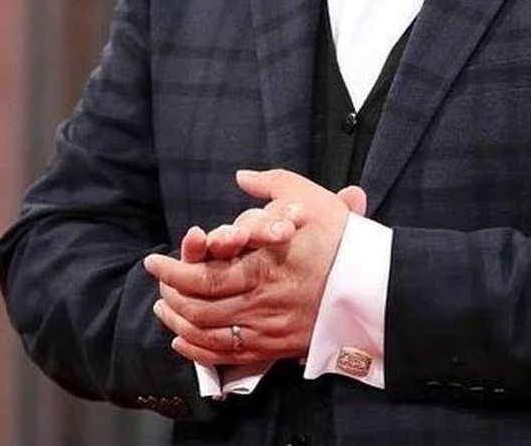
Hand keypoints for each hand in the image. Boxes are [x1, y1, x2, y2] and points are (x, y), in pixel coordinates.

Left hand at [143, 170, 365, 365]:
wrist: (375, 283)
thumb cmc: (341, 238)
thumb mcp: (308, 198)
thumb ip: (271, 183)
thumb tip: (242, 176)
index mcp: (262, 266)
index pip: (203, 276)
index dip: (173, 271)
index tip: (155, 261)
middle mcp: (260, 300)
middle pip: (200, 306)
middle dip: (171, 295)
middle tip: (157, 284)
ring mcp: (268, 327)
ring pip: (209, 333)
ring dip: (180, 322)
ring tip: (165, 308)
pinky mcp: (277, 345)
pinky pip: (228, 355)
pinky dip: (200, 350)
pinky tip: (185, 340)